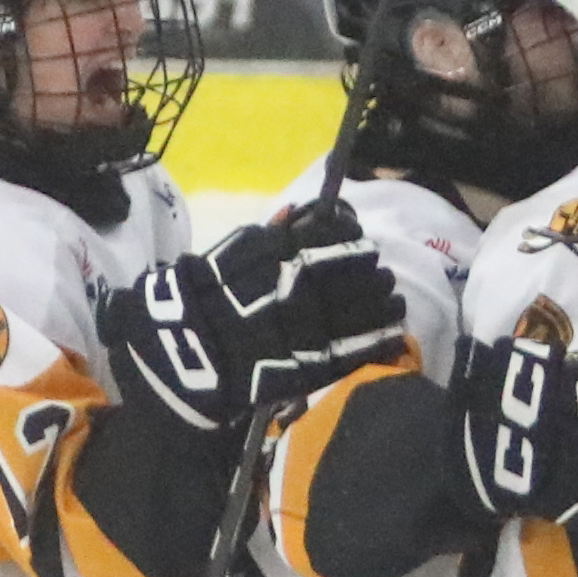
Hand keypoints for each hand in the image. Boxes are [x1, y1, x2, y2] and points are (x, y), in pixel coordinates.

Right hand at [112, 195, 410, 437]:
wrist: (182, 346)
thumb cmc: (206, 293)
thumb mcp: (235, 251)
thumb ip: (273, 233)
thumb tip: (306, 211)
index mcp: (278, 254)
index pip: (332, 237)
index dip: (354, 242)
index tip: (365, 247)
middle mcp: (296, 284)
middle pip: (353, 272)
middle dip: (373, 273)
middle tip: (384, 276)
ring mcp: (303, 326)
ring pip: (359, 310)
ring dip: (384, 305)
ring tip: (395, 304)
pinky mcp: (305, 364)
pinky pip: (349, 351)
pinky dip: (377, 342)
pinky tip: (395, 336)